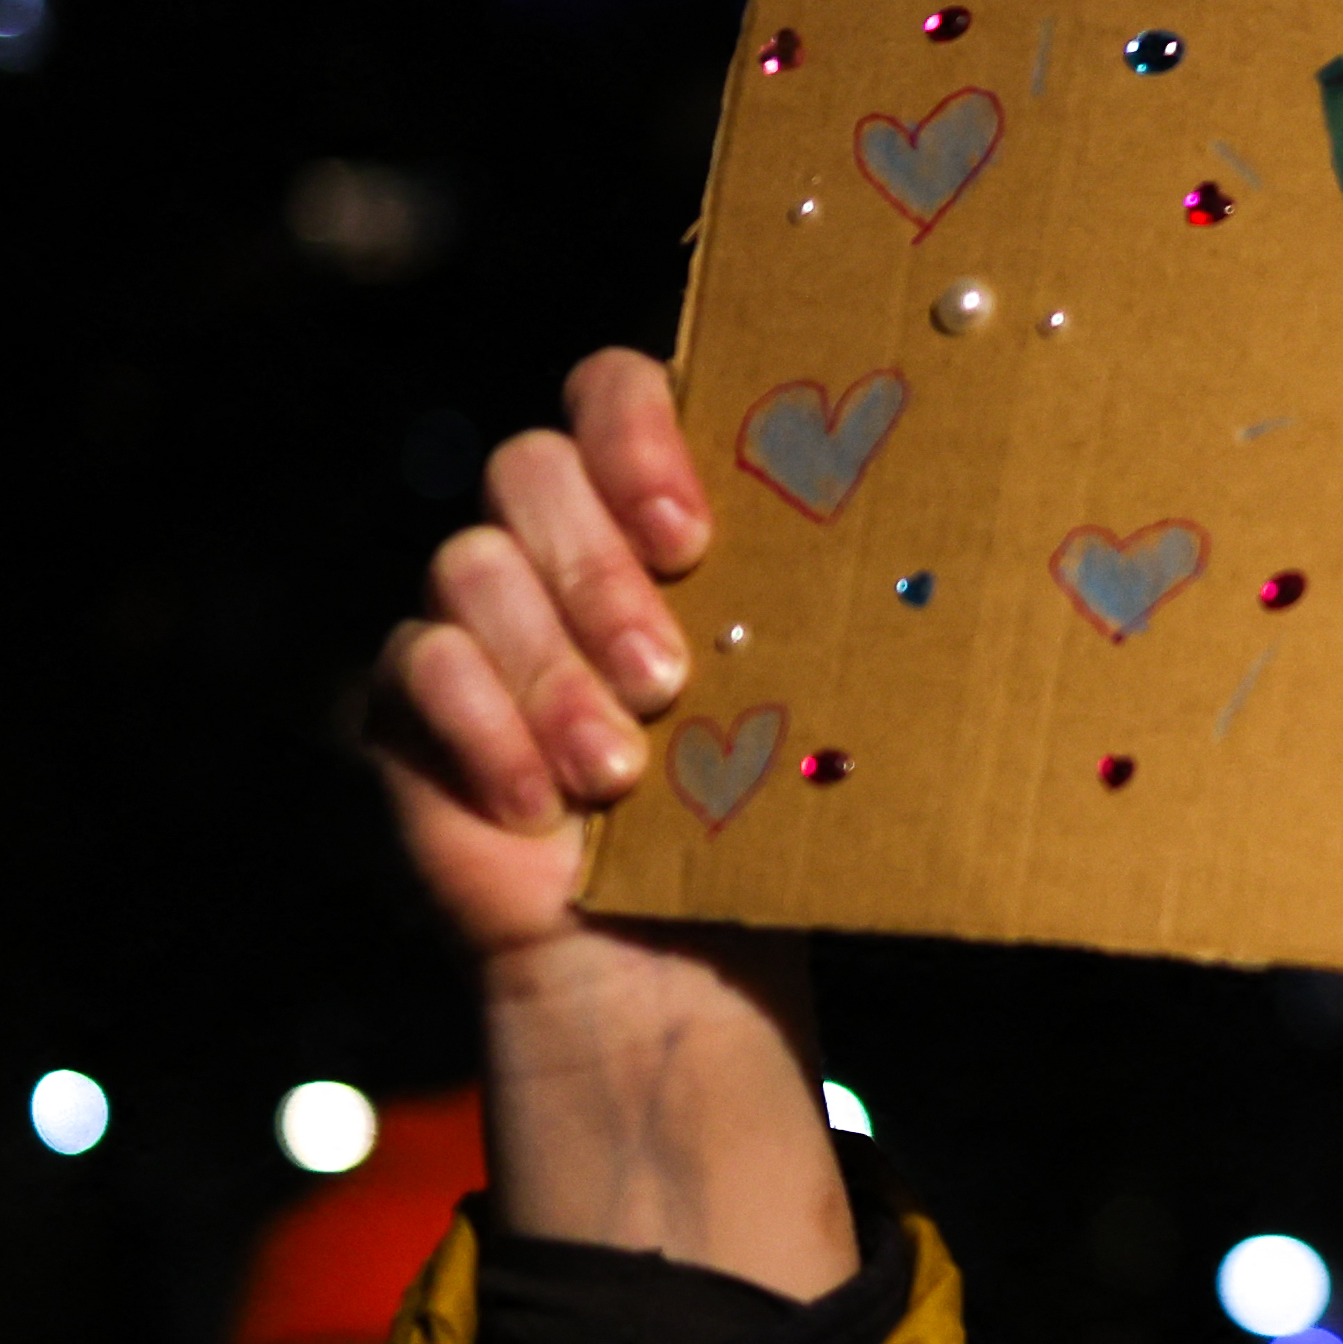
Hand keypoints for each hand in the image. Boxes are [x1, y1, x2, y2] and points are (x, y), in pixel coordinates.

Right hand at [368, 350, 856, 1292]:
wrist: (674, 952)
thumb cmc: (752, 811)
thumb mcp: (793, 702)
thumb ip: (813, 612)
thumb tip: (930, 553)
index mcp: (648, 512)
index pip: (612, 391)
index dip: (633, 431)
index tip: (690, 531)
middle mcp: (551, 540)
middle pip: (530, 470)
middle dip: (598, 573)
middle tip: (671, 679)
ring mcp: (472, 611)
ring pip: (470, 563)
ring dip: (553, 670)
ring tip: (622, 769)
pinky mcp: (412, 694)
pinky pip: (417, 660)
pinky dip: (486, 728)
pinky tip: (544, 806)